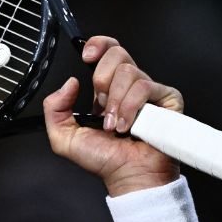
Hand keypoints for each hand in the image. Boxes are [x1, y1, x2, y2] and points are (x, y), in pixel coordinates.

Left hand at [42, 36, 181, 195]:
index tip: (86, 56)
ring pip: (128, 71)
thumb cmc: (103, 160)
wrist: (127, 175)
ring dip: (115, 102)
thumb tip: (70, 82)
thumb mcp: (64, 136)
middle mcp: (128, 86)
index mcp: (107, 89)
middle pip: (117, 53)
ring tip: (115, 126)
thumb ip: (54, 108)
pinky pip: (145, 87)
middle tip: (101, 105)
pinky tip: (128, 127)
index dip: (98, 45)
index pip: (107, 51)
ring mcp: (149, 91)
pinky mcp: (167, 98)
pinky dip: (130, 108)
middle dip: (102, 79)